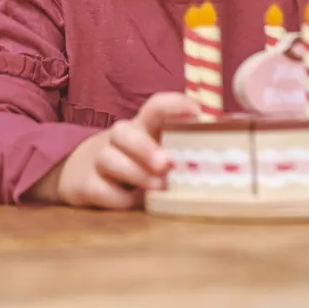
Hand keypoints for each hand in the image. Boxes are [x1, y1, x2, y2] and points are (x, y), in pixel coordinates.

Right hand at [55, 92, 199, 209]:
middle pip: (124, 132)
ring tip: (158, 187)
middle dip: (145, 147)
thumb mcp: (157, 149)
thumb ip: (184, 148)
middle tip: (167, 164)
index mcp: (143, 127)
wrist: (84, 174)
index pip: (155, 107)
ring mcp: (100, 162)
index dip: (174, 105)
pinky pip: (100, 189)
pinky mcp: (88, 186)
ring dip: (135, 172)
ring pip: (109, 159)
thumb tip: (224, 148)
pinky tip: (134, 202)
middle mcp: (120, 140)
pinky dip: (118, 197)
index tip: (197, 111)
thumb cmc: (135, 162)